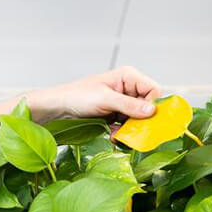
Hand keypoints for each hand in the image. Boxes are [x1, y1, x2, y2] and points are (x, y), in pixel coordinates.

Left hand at [21, 65, 162, 124]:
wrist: (58, 108)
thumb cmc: (77, 96)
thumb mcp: (105, 99)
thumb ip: (129, 105)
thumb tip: (151, 111)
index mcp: (128, 76)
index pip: (153, 90)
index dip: (153, 104)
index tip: (148, 119)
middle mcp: (128, 88)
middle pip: (147, 105)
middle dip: (141, 120)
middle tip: (135, 131)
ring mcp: (122, 102)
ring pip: (138, 118)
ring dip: (131, 128)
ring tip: (119, 133)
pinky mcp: (116, 114)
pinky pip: (127, 125)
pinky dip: (122, 132)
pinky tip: (113, 135)